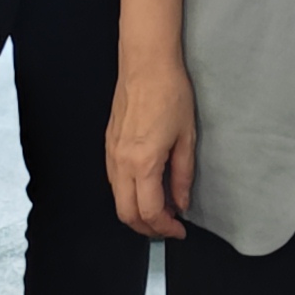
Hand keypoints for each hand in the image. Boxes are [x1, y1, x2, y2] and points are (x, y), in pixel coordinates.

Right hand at [108, 60, 196, 239]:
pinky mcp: (108, 145)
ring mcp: (111, 154)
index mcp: (143, 163)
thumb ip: (182, 175)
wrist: (146, 64)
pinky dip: (128, 194)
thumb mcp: (186, 138)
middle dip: (147, 228)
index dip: (165, 228)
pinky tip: (147, 188)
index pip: (149, 211)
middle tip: (168, 227)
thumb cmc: (170, 94)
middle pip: (126, 213)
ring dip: (136, 212)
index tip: (179, 230)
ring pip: (117, 199)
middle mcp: (121, 162)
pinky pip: (114, 181)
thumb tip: (181, 202)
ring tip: (161, 209)